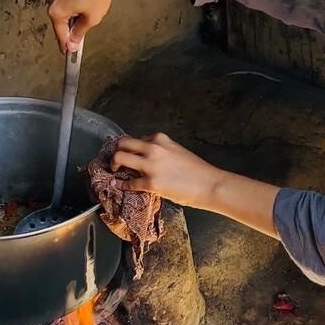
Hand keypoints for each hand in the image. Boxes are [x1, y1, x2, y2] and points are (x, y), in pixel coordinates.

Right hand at [45, 0, 122, 52]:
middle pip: (59, 19)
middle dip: (70, 26)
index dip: (66, 44)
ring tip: (89, 8)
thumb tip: (71, 44)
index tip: (68, 53)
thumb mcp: (92, 19)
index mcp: (55, 10)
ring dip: (72, 10)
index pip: (60, 34)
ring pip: (62, 4)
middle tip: (81, 33)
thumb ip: (79, 33)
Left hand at [112, 133, 282, 236]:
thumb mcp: (178, 152)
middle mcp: (153, 148)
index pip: (137, 139)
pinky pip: (128, 182)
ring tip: (115, 171)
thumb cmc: (198, 171)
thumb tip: (149, 158)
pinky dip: (121, 184)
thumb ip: (162, 151)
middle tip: (116, 161)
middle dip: (116, 151)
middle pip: (123, 144)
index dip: (130, 147)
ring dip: (114, 165)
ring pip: (120, 158)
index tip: (128, 153)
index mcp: (161, 139)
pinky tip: (119, 186)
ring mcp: (150, 165)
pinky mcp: (150, 183)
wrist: (210, 185)